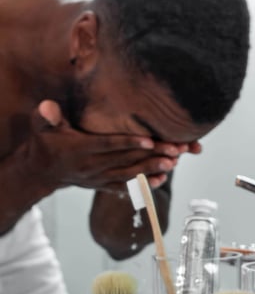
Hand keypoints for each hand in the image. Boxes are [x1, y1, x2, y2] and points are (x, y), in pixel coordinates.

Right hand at [26, 100, 183, 191]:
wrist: (41, 172)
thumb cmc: (46, 143)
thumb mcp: (42, 127)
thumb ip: (47, 117)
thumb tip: (48, 106)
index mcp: (79, 149)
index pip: (107, 145)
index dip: (127, 142)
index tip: (149, 140)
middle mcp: (90, 166)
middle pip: (125, 160)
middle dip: (150, 155)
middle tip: (174, 149)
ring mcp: (98, 178)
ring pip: (128, 175)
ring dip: (151, 169)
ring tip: (173, 163)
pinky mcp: (102, 186)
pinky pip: (125, 187)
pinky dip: (143, 185)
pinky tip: (161, 180)